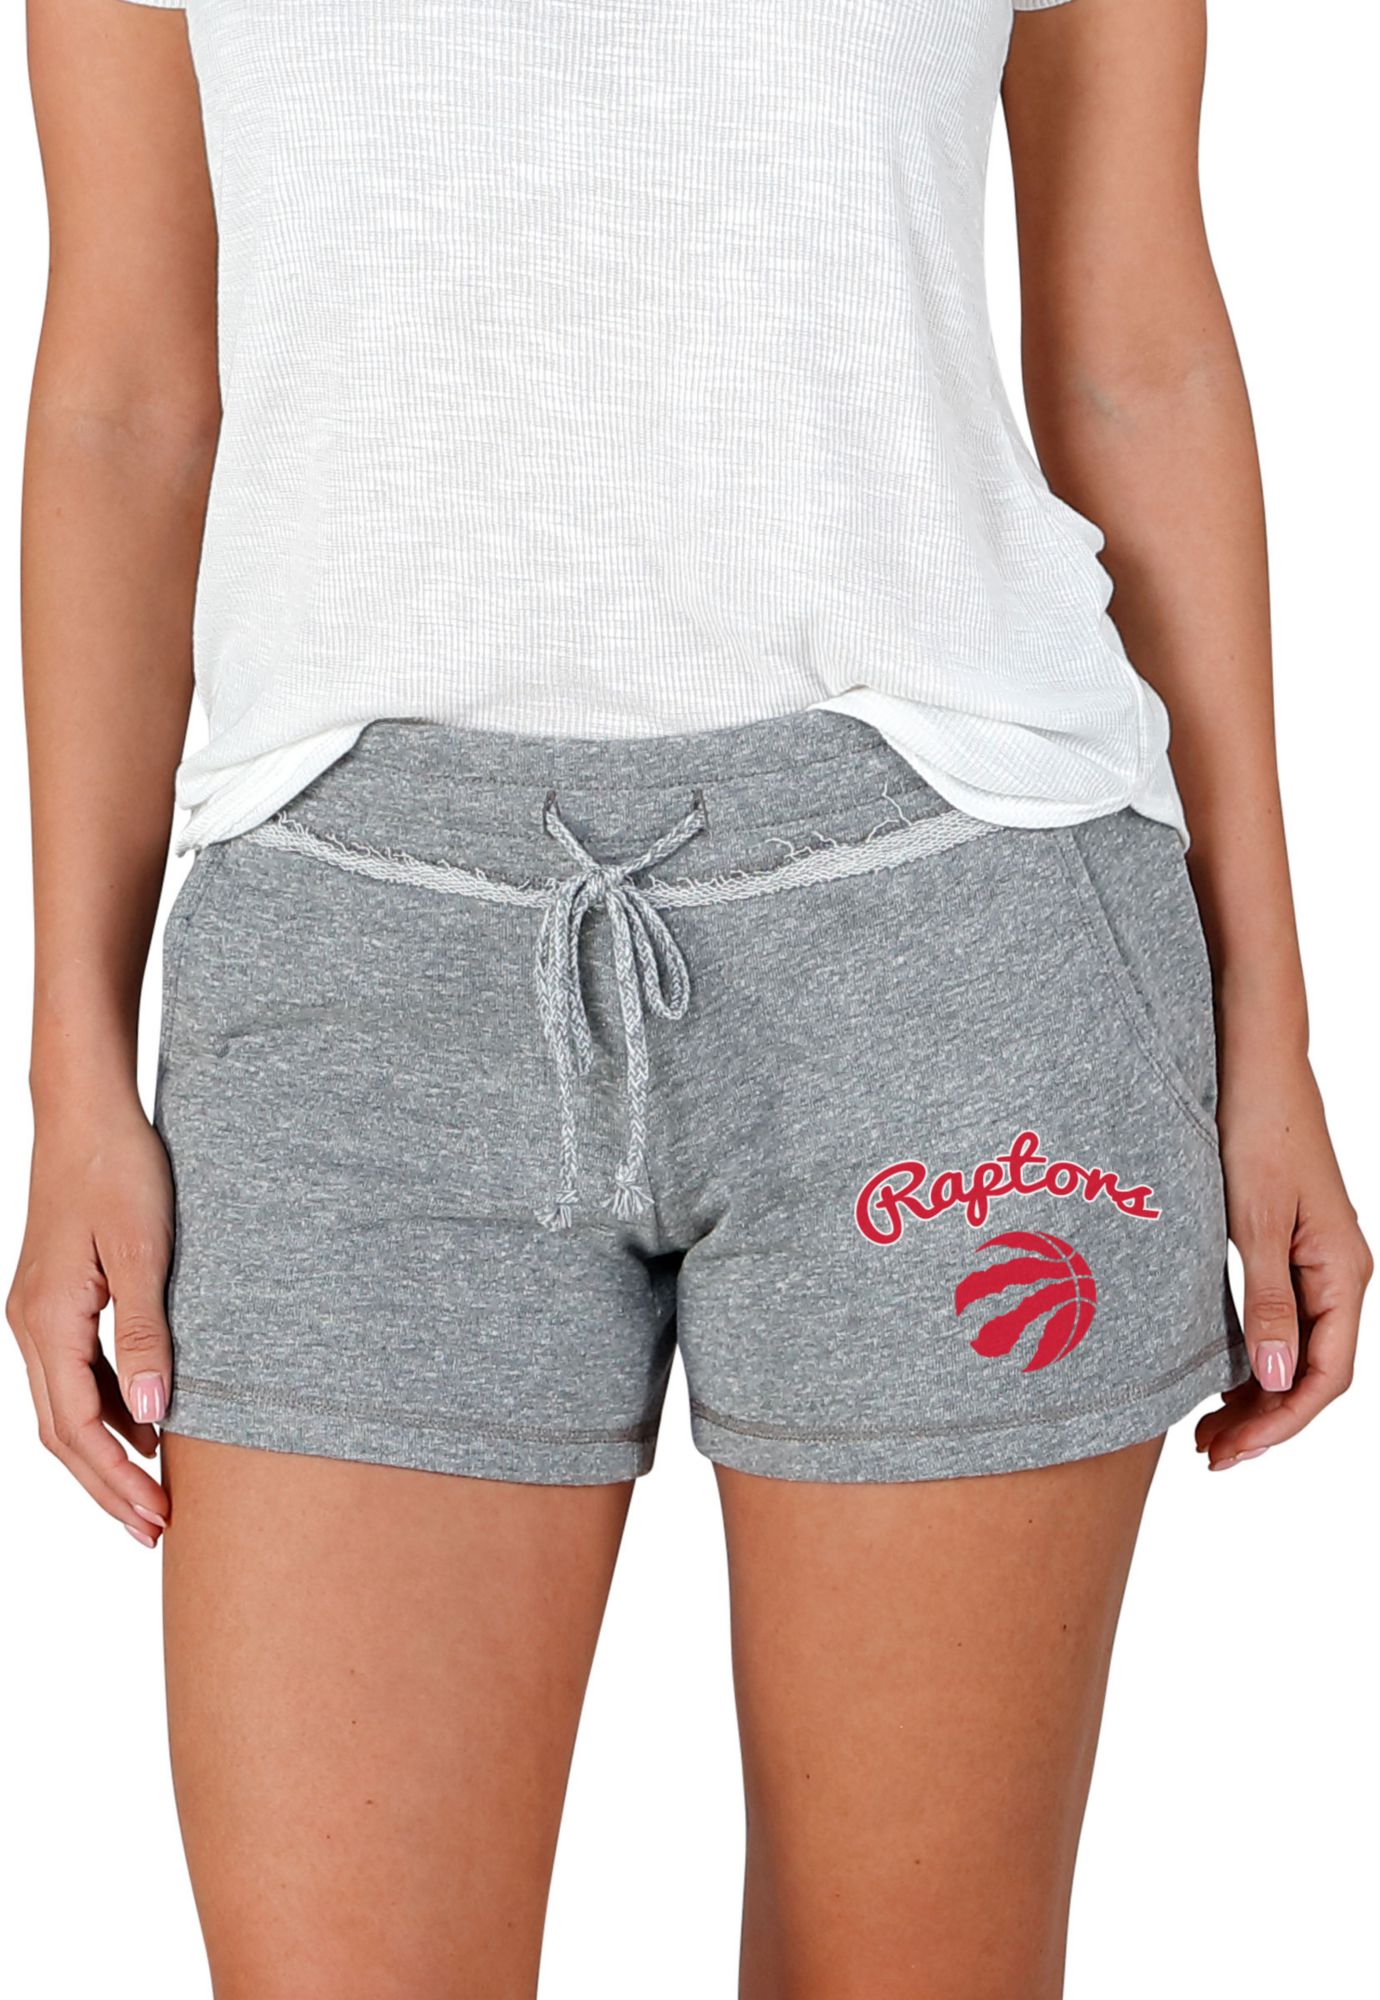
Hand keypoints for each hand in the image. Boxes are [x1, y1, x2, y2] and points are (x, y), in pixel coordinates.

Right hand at [7, 1095, 172, 1543]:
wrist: (87, 1113)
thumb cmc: (118, 1170)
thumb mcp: (144, 1252)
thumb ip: (147, 1335)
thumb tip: (154, 1415)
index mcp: (47, 1320)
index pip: (76, 1427)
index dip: (116, 1479)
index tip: (157, 1516)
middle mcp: (31, 1325)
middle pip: (62, 1433)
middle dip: (108, 1486)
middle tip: (156, 1530)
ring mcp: (38, 1314)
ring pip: (64, 1409)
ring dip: (107, 1454)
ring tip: (154, 1495)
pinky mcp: (56, 1301)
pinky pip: (74, 1376)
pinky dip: (107, 1411)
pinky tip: (146, 1426)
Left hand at [1196, 1048, 1369, 1469]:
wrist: (1255, 1061)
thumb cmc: (1257, 1126)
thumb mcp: (1253, 1216)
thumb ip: (1265, 1299)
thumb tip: (1273, 1376)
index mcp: (1343, 1271)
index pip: (1325, 1376)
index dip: (1279, 1423)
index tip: (1229, 1452)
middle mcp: (1339, 1273)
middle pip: (1313, 1372)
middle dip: (1265, 1420)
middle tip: (1208, 1454)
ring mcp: (1316, 1260)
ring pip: (1297, 1350)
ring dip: (1257, 1394)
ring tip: (1207, 1431)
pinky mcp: (1290, 1245)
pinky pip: (1282, 1320)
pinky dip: (1253, 1355)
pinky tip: (1218, 1375)